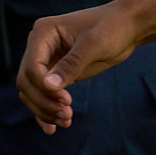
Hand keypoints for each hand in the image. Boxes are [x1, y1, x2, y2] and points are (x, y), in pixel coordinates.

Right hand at [17, 4, 141, 132]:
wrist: (128, 27)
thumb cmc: (113, 27)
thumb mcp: (95, 43)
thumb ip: (72, 64)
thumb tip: (49, 86)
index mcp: (43, 32)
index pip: (32, 67)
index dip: (44, 87)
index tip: (66, 100)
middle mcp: (39, 47)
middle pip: (27, 82)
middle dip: (44, 101)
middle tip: (66, 114)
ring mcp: (47, 61)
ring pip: (33, 92)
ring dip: (45, 109)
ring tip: (66, 121)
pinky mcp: (57, 74)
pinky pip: (44, 95)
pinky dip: (46, 111)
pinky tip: (52, 127)